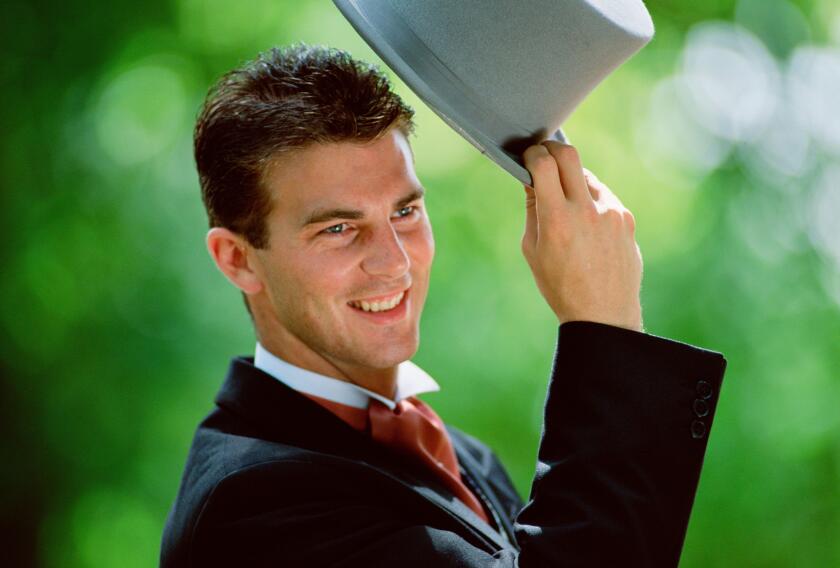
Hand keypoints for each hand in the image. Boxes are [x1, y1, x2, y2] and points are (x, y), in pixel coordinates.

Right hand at [520, 141, 643, 331]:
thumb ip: (533, 210)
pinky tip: (586, 223)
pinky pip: (604, 196)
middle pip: (569, 155)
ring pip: (587, 176)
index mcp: (556, 220)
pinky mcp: (626, 218)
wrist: (603, 314)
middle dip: (552, 149)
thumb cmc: (560, 285)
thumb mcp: (533, 250)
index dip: (533, 154)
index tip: (528, 157)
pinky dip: (590, 200)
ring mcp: (611, 212)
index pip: (544, 164)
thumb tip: (532, 178)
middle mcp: (586, 210)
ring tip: (565, 203)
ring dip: (572, 179)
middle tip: (544, 155)